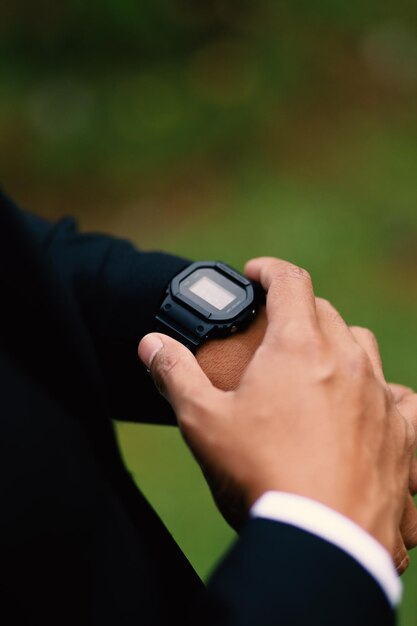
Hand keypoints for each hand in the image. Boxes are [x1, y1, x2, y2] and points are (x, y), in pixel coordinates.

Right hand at [139, 257, 414, 553]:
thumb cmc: (260, 475)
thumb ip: (175, 373)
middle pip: (325, 312)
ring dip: (338, 345)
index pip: (290, 281)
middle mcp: (346, 360)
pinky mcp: (403, 432)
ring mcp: (379, 395)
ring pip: (362, 346)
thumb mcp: (203, 421)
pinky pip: (399, 395)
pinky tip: (366, 408)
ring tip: (316, 367)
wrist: (323, 540)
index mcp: (298, 347)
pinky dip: (380, 392)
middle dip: (298, 311)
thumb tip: (150, 343)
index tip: (256, 272)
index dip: (269, 270)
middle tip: (274, 333)